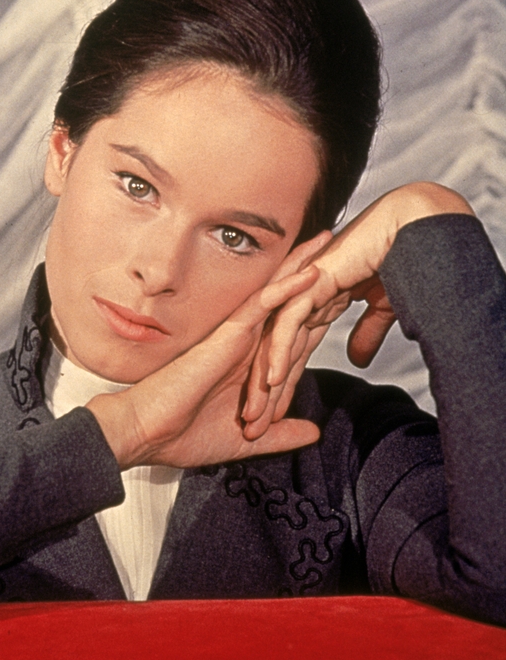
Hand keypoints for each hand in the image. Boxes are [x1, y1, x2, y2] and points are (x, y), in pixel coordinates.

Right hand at [85, 264, 321, 468]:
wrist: (148, 433)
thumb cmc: (184, 435)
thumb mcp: (247, 441)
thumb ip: (280, 434)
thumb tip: (312, 431)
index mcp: (250, 361)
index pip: (287, 326)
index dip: (313, 303)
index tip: (339, 284)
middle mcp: (245, 342)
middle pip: (283, 297)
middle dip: (308, 268)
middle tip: (338, 244)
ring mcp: (236, 335)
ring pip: (275, 291)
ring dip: (302, 265)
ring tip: (328, 240)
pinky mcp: (228, 336)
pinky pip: (262, 305)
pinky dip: (287, 288)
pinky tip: (310, 272)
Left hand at [242, 182, 474, 435]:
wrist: (408, 230)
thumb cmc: (398, 263)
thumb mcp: (381, 311)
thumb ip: (366, 334)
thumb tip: (358, 358)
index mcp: (315, 307)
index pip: (292, 356)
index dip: (284, 390)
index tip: (275, 422)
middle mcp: (301, 301)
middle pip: (274, 355)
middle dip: (263, 395)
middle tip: (252, 430)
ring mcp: (302, 291)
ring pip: (273, 344)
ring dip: (264, 382)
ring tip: (255, 416)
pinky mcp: (310, 284)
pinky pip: (288, 323)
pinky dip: (280, 351)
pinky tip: (273, 379)